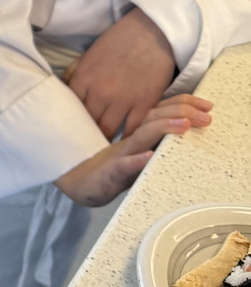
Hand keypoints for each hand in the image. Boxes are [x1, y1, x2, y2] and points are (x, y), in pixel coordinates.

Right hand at [54, 96, 212, 206]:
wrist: (79, 183)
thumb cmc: (112, 167)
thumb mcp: (137, 151)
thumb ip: (155, 139)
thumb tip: (184, 129)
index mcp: (138, 133)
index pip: (161, 111)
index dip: (182, 104)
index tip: (207, 104)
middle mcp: (131, 140)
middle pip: (154, 119)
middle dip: (180, 113)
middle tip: (205, 115)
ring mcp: (120, 155)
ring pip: (142, 138)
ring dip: (162, 129)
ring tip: (183, 125)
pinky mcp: (111, 173)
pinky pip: (124, 166)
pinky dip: (136, 161)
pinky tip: (148, 157)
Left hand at [65, 8, 180, 138]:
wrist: (151, 31)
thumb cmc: (119, 41)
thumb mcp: (89, 55)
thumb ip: (76, 75)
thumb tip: (62, 89)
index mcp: (84, 79)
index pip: (69, 110)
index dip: (68, 123)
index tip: (68, 134)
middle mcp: (100, 92)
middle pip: (87, 124)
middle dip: (84, 136)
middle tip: (82, 148)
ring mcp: (123, 99)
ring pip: (107, 130)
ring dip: (103, 141)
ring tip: (99, 153)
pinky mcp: (145, 103)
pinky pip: (132, 129)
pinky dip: (126, 140)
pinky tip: (123, 147)